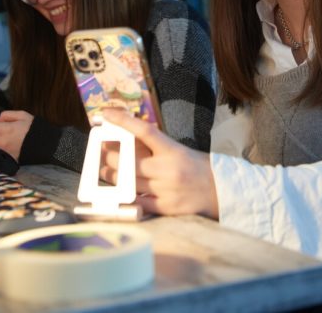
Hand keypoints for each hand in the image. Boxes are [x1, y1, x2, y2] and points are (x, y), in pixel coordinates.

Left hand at [100, 109, 218, 218]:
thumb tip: (128, 139)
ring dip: (111, 176)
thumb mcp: (179, 150)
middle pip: (127, 160)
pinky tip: (118, 192)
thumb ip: (156, 146)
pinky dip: (125, 196)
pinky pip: (137, 202)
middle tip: (99, 150)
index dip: (122, 120)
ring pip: (127, 182)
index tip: (105, 114)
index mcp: (173, 150)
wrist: (222, 192)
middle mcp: (168, 170)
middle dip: (108, 155)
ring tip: (103, 171)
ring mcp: (165, 190)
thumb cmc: (199, 167)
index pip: (144, 130)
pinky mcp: (165, 208)